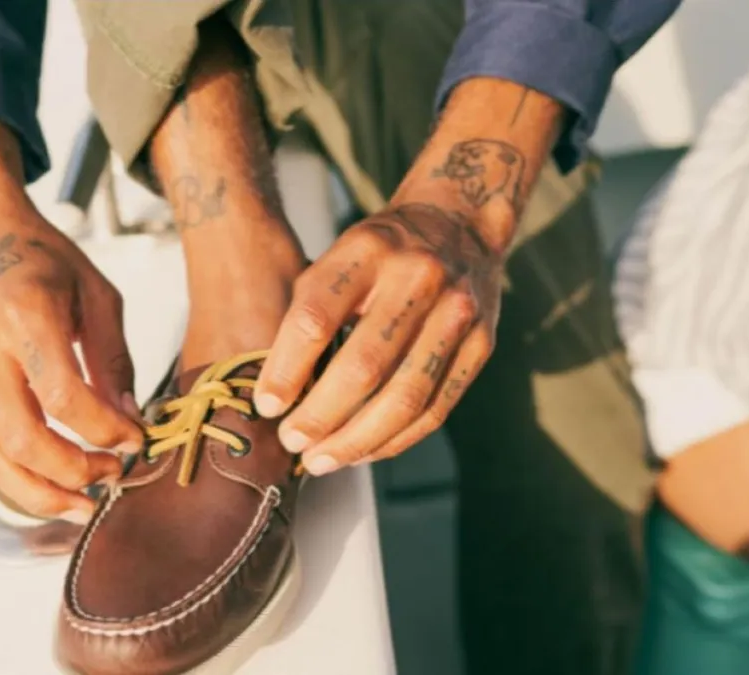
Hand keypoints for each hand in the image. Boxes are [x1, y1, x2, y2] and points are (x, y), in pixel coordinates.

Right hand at [0, 210, 142, 522]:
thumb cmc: (43, 258)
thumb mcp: (98, 295)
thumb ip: (114, 360)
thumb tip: (131, 420)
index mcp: (24, 315)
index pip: (62, 396)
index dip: (103, 430)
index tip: (135, 439)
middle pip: (23, 437)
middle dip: (74, 470)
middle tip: (113, 473)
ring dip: (40, 493)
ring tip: (83, 505)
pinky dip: (16, 480)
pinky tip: (52, 489)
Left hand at [254, 202, 502, 472]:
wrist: (458, 225)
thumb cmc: (379, 254)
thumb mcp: (336, 260)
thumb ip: (309, 317)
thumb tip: (277, 396)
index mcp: (366, 251)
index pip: (316, 318)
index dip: (286, 369)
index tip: (267, 405)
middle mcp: (417, 279)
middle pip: (364, 366)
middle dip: (321, 416)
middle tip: (292, 442)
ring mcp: (457, 312)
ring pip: (404, 398)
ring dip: (357, 440)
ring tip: (321, 460)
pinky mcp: (481, 344)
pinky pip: (435, 409)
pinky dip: (395, 440)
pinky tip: (363, 451)